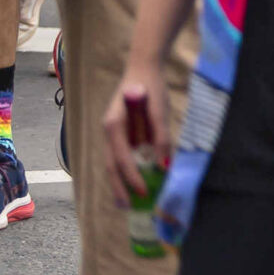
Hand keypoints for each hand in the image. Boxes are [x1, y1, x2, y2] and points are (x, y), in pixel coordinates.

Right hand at [100, 72, 159, 205]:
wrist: (143, 67)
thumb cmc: (151, 86)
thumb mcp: (160, 110)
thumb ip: (161, 136)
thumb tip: (164, 165)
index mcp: (114, 125)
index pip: (121, 158)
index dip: (131, 177)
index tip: (143, 191)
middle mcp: (109, 132)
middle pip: (110, 166)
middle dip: (119, 188)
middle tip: (129, 207)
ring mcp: (112, 133)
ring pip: (112, 164)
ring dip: (119, 183)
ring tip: (127, 202)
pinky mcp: (119, 134)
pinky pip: (119, 157)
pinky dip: (124, 172)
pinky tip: (133, 183)